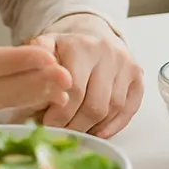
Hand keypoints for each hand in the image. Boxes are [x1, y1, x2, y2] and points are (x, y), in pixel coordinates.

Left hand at [24, 13, 143, 137]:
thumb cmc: (65, 49)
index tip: (46, 125)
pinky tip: (99, 132)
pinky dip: (115, 125)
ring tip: (76, 133)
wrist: (92, 34)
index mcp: (82, 46)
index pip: (75, 90)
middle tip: (61, 134)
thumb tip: (31, 94)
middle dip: (75, 125)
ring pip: (113, 108)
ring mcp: (126, 64)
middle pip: (95, 103)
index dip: (60, 114)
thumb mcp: (44, 49)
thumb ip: (35, 69)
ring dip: (93, 127)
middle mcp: (108, 53)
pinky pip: (130, 107)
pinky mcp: (137, 75)